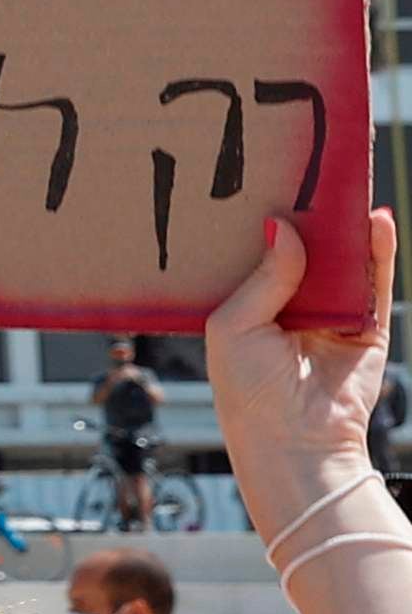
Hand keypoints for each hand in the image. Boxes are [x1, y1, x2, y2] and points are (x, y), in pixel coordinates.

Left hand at [207, 210, 389, 528]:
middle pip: (304, 253)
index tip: (261, 185)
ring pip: (342, 262)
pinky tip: (375, 220)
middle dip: (307, 218)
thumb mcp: (234, 326)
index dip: (260, 225)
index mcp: (249, 308)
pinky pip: (375, 281)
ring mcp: (330, 315)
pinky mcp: (366, 326)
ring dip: (344, 227)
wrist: (294, 441)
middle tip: (306, 172)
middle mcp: (290, 308)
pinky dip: (379, 250)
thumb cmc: (248, 392)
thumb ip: (263, 276)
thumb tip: (281, 226)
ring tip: (343, 184)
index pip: (257, 257)